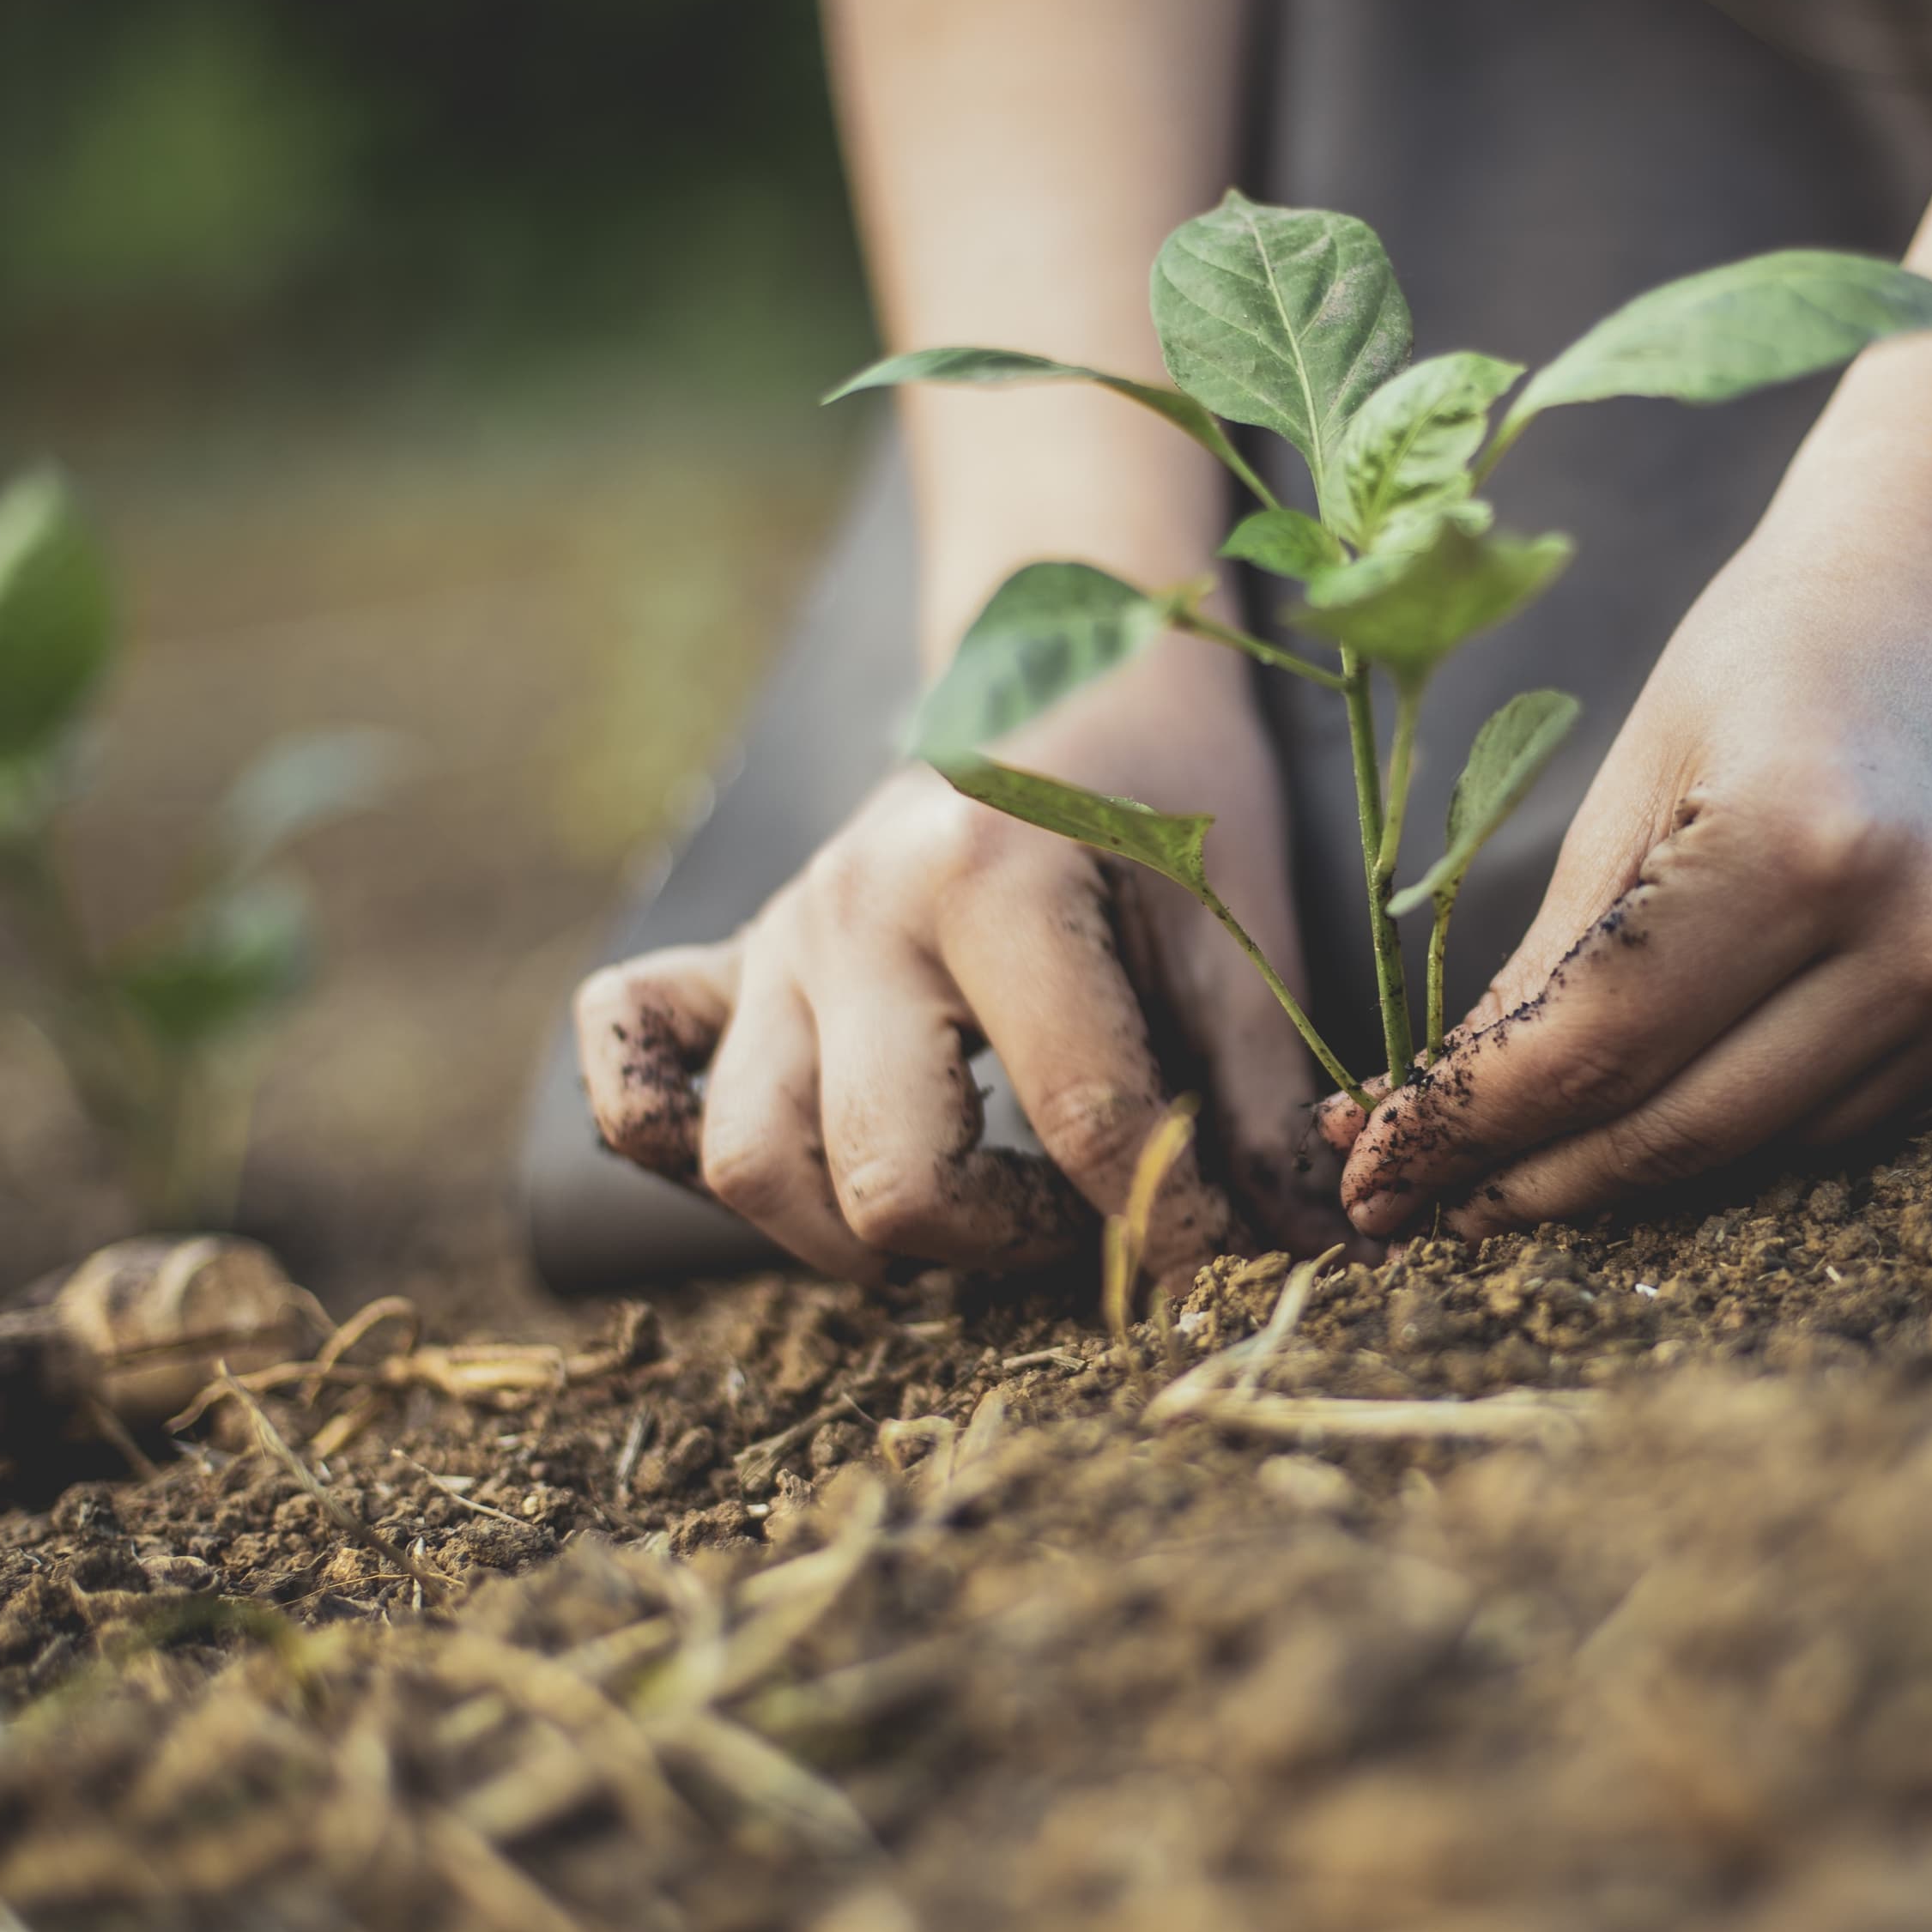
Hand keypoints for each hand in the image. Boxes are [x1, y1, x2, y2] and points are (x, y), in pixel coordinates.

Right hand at [575, 646, 1327, 1284]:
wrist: (1070, 666)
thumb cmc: (1166, 792)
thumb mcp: (1238, 921)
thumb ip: (1256, 1089)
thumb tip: (1298, 1249)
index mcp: (989, 881)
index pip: (1078, 1122)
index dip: (1166, 1223)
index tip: (1219, 1264)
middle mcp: (853, 911)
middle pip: (884, 1177)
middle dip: (1003, 1241)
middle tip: (1081, 1217)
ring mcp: (777, 939)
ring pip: (751, 1162)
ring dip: (856, 1232)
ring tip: (968, 1208)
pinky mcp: (728, 960)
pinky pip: (634, 1069)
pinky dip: (673, 1138)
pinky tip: (798, 1164)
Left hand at [1321, 473, 1931, 1238]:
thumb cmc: (1783, 641)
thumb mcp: (1638, 774)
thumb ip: (1552, 962)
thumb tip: (1442, 1119)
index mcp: (1801, 844)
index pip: (1597, 1051)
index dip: (1467, 1131)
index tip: (1372, 1177)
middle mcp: (1924, 934)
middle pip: (1681, 1132)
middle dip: (1532, 1183)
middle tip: (1417, 1207)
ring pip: (1768, 1148)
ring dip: (1637, 1166)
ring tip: (1525, 1162)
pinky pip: (1854, 1116)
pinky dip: (1754, 1119)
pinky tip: (1681, 1092)